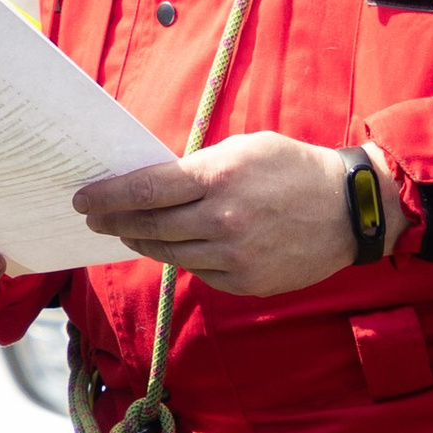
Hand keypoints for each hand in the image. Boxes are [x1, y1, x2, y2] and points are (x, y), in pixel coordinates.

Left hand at [73, 132, 401, 295]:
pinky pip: (199, 271)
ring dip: (144, 241)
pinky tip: (180, 246)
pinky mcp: (245, 283)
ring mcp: (233, 258)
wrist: (349, 211)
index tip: (84, 200)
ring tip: (130, 231)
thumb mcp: (245, 148)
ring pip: (168, 253)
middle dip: (115, 221)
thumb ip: (199, 167)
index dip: (107, 196)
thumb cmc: (294, 169)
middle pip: (149, 226)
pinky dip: (185, 258)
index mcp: (218, 178)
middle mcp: (221, 221)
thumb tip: (155, 183)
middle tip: (95, 218)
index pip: (144, 190)